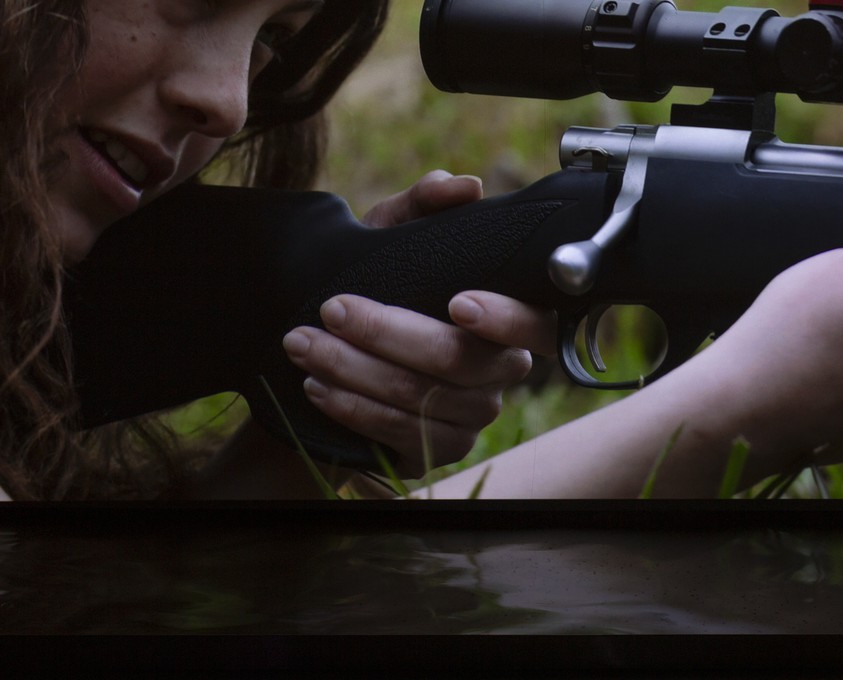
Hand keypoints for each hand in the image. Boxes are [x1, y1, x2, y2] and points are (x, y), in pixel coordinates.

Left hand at [282, 172, 554, 477]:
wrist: (334, 357)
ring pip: (420, 398)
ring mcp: (472, 417)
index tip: (458, 301)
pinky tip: (317, 384)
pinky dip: (352, 407)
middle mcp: (500, 371)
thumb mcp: (392, 238)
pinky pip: (400, 435)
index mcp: (506, 319)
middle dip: (388, 332)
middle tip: (332, 309)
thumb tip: (465, 186)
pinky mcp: (438, 451)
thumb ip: (424, 206)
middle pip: (458, 360)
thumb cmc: (378, 287)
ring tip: (303, 344)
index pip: (533, 324)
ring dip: (353, 370)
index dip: (504, 317)